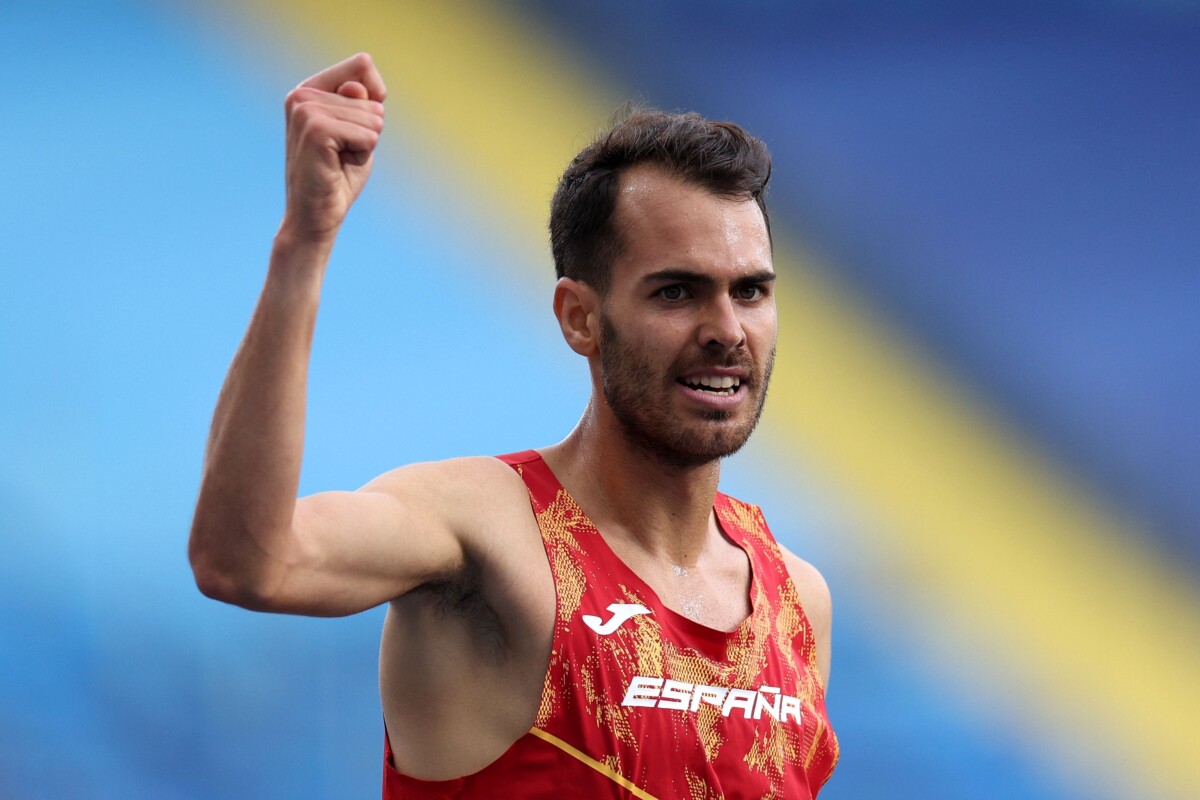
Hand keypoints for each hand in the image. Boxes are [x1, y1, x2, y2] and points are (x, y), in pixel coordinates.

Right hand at [280, 53, 386, 246]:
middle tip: (342, 154)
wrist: (316, 217)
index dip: (376, 98)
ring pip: (372, 118)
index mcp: (310, 89)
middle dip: (368, 131)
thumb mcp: (358, 133)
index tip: (356, 128)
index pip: (363, 64)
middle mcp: (302, 94)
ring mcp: (305, 110)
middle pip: (371, 98)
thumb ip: (363, 104)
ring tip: (339, 160)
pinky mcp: (315, 130)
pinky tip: (338, 165)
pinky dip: (362, 154)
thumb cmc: (338, 176)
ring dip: (364, 145)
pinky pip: (367, 135)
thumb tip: (357, 87)